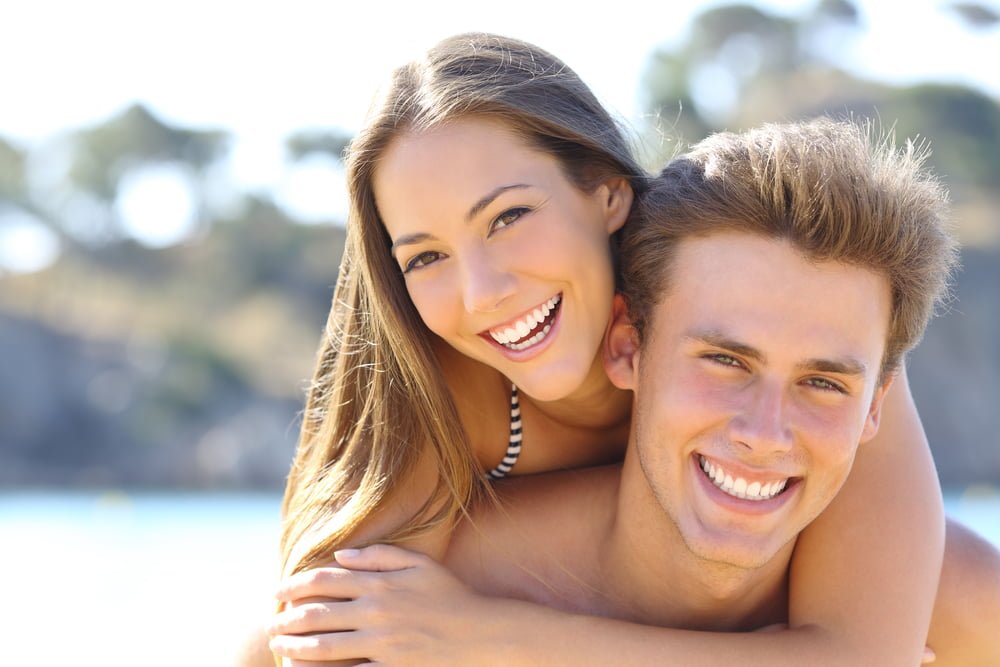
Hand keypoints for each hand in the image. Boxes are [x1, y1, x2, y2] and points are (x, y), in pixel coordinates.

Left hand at [268, 544, 509, 665]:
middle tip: (270, 622)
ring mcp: (382, 644)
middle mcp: (377, 612)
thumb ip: (380, 556)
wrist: (481, 633)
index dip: (295, 585)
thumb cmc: (450, 595)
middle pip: (317, 613)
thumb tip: (341, 555)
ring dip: (294, 646)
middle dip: (286, 618)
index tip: (277, 591)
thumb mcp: (420, 564)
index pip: (325, 580)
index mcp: (381, 584)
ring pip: (324, 646)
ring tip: (278, 645)